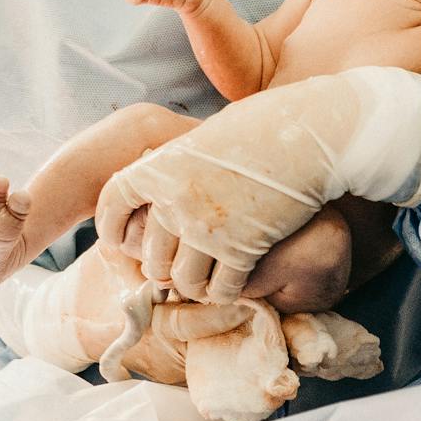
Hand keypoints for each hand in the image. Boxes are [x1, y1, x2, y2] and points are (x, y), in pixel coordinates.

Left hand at [95, 72, 420, 303]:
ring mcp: (206, 228)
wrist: (309, 136)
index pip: (112, 205)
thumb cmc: (263, 128)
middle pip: (151, 254)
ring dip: (195, 284)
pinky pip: (221, 289)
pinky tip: (237, 282)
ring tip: (209, 279)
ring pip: (182, 280)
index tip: (120, 240)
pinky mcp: (240, 249)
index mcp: (159, 166)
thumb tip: (163, 187)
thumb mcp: (206, 139)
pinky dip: (226, 292)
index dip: (112, 227)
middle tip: (181, 267)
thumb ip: (180, 167)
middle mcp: (175, 200)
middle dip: (163, 266)